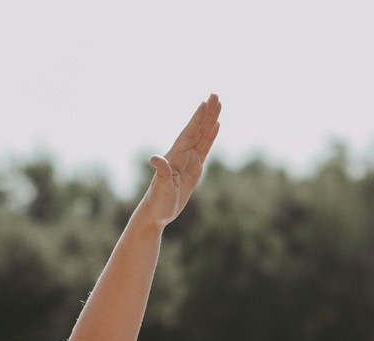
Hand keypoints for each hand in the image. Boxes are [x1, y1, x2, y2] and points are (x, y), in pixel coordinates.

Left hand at [141, 93, 221, 227]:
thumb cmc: (158, 202)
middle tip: (215, 95)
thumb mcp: (161, 188)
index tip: (205, 103)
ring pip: (202, 136)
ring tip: (218, 104)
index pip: (189, 133)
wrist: (157, 213)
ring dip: (210, 121)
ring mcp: (189, 161)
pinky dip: (210, 136)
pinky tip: (215, 126)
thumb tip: (154, 158)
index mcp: (175, 157)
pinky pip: (204, 148)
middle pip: (197, 129)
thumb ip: (162, 172)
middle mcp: (182, 155)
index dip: (197, 119)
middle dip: (206, 113)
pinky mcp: (194, 169)